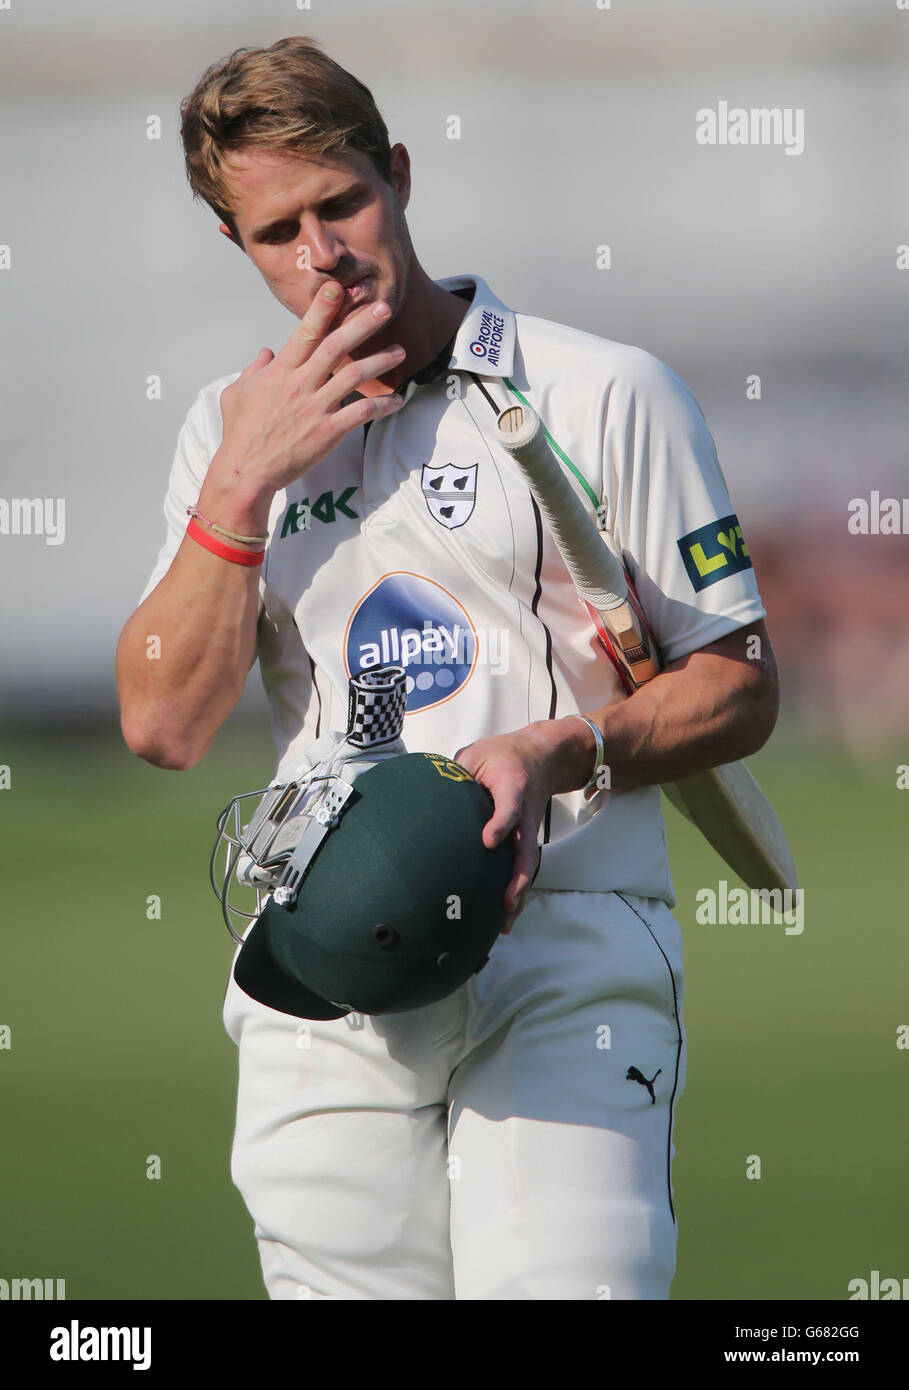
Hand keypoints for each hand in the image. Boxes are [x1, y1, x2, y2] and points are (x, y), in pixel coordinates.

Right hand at [202, 282, 407, 531]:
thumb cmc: (240, 433)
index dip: (322, 309)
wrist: (247, 471)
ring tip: (399, 351)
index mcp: (281, 372)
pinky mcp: (328, 431)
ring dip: (380, 361)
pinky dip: (382, 405)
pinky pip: (361, 413)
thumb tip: (266, 353)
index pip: (305, 332)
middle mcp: (301, 384)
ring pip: (354, 376)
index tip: (338, 289)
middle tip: (384, 308)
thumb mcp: (237, 393)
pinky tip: (397, 401)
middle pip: (336, 346)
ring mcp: (316, 407)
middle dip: (362, 324)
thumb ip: (254, 369)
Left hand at [453, 726, 556, 934]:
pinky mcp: (526, 839)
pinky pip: (523, 867)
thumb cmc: (503, 755)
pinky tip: (504, 916)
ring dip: (518, 894)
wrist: (542, 755)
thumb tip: (423, 797)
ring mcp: (528, 828)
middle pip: (526, 849)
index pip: (509, 807)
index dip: (500, 824)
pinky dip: (516, 892)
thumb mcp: (476, 754)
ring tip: (505, 923)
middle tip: (506, 901)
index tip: (488, 841)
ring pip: (527, 865)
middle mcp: (525, 812)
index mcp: (512, 785)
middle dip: (517, 877)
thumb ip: (456, 774)